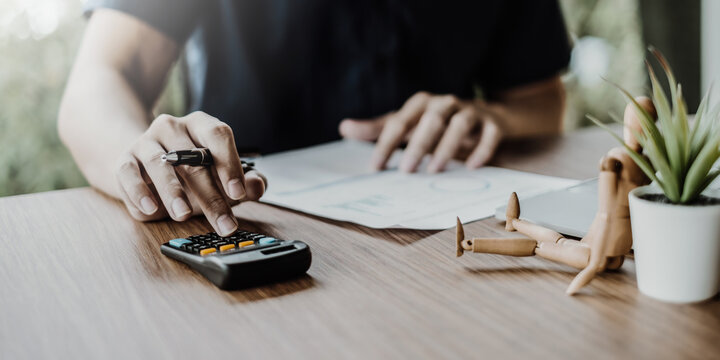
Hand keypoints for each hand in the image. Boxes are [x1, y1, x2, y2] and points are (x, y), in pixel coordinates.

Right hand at [114, 111, 265, 235]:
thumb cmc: (188, 173)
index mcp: (200, 125)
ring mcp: (146, 142)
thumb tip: (258, 186)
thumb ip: (244, 182)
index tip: (238, 192)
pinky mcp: (125, 160)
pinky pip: (129, 174)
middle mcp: (173, 127)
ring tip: (183, 214)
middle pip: (194, 159)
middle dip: (211, 195)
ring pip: (161, 164)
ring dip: (173, 192)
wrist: (143, 168)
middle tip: (224, 222)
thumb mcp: (220, 178)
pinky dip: (140, 192)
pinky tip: (152, 208)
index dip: (230, 164)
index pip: (218, 135)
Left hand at [339, 92, 502, 172]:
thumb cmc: (438, 123)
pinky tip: (473, 167)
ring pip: (459, 124)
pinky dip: (482, 149)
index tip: (375, 167)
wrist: (488, 116)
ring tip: (434, 170)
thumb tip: (344, 127)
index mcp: (421, 103)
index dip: (386, 143)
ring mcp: (471, 112)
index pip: (400, 122)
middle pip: (431, 120)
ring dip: (447, 147)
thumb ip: (379, 128)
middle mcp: (445, 103)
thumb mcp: (408, 124)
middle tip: (406, 171)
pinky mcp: (493, 123)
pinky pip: (489, 134)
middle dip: (418, 145)